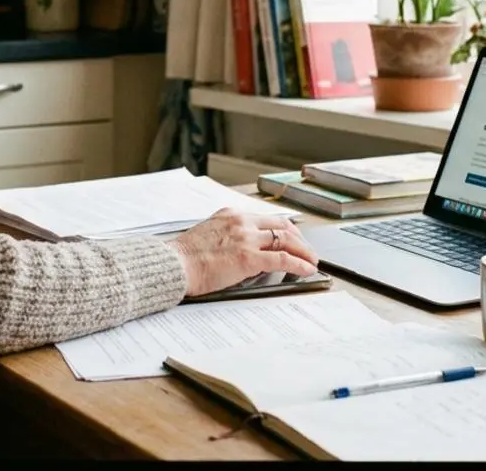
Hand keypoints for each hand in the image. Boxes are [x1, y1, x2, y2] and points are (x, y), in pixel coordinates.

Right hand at [171, 208, 319, 296]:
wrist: (174, 265)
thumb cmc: (184, 257)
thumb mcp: (209, 235)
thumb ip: (228, 237)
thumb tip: (243, 251)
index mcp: (231, 215)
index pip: (267, 219)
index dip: (284, 229)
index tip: (292, 238)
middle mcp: (241, 222)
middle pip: (282, 225)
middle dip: (299, 239)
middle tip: (308, 250)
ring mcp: (246, 238)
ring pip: (286, 240)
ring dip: (304, 251)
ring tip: (312, 261)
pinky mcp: (249, 258)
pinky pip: (283, 259)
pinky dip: (299, 264)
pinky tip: (306, 270)